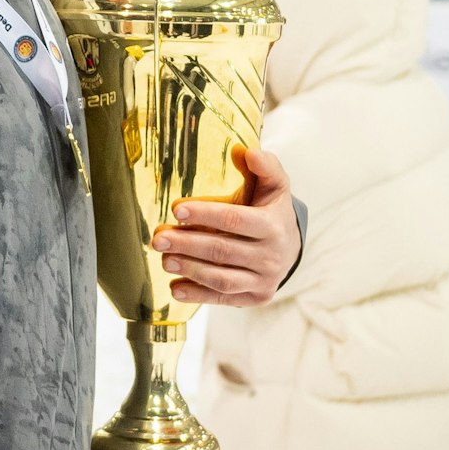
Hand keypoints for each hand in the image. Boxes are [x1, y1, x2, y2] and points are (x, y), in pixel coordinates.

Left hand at [151, 148, 300, 306]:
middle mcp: (271, 256)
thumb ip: (264, 166)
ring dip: (190, 269)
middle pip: (223, 251)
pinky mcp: (255, 297)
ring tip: (164, 259)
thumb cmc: (271, 209)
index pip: (236, 220)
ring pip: (222, 279)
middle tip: (158, 238)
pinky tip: (175, 287)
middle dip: (187, 244)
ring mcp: (264, 280)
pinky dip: (198, 295)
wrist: (290, 247)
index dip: (206, 214)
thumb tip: (246, 151)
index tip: (176, 210)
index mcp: (273, 226)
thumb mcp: (274, 185)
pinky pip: (224, 298)